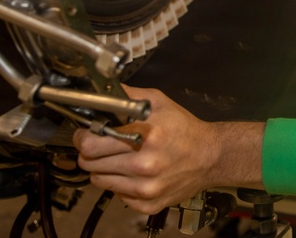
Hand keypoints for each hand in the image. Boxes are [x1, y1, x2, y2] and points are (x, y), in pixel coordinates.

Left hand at [72, 85, 264, 213]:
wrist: (211, 157)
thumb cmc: (184, 129)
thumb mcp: (159, 102)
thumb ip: (129, 95)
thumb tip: (102, 90)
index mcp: (145, 137)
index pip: (92, 144)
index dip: (84, 137)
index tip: (87, 133)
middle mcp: (145, 165)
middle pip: (89, 164)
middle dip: (90, 152)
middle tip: (99, 146)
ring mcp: (146, 188)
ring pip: (99, 181)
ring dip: (103, 169)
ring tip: (119, 159)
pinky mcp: (148, 204)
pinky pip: (117, 195)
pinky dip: (120, 184)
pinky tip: (133, 174)